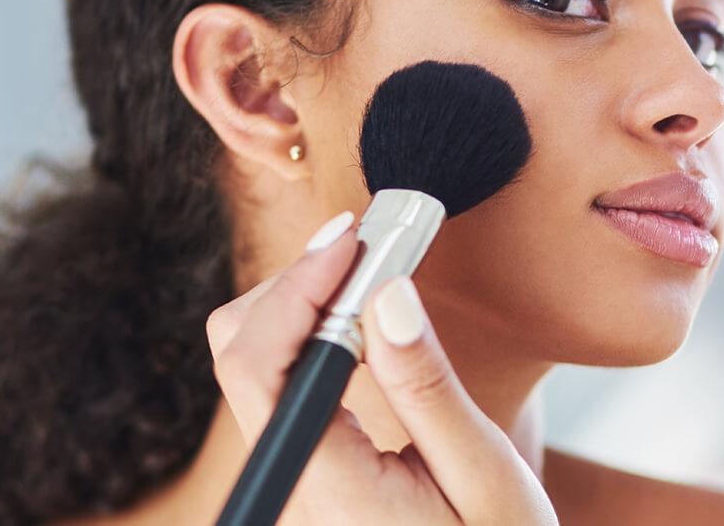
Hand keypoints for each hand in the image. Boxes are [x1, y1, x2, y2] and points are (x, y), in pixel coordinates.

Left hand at [205, 210, 557, 524]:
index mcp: (325, 484)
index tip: (354, 240)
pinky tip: (360, 310)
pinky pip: (283, 378)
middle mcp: (290, 477)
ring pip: (255, 357)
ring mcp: (293, 472)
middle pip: (240, 349)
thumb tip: (387, 294)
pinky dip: (314, 327)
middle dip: (296, 282)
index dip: (296, 286)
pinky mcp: (308, 461)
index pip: (258, 365)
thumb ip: (427, 389)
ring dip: (304, 299)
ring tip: (367, 268)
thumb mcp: (483, 476)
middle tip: (366, 245)